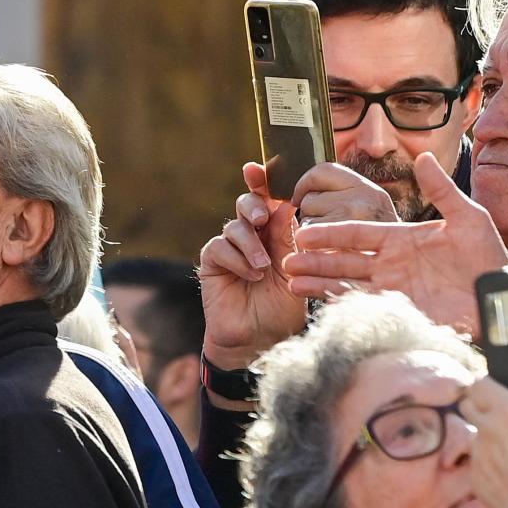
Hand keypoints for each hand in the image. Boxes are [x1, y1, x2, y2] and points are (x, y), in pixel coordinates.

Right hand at [198, 163, 306, 371]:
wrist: (261, 339)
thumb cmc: (284, 307)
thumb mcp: (294, 269)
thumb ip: (287, 239)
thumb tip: (283, 205)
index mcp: (276, 234)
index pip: (270, 201)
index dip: (263, 182)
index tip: (258, 168)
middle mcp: (253, 237)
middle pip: (248, 205)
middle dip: (253, 204)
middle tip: (262, 217)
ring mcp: (231, 250)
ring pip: (234, 226)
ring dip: (249, 243)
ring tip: (262, 267)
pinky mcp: (213, 263)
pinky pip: (219, 247)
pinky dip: (236, 259)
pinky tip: (249, 275)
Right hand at [284, 153, 507, 331]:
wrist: (499, 298)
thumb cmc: (488, 257)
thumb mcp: (469, 218)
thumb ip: (442, 190)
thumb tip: (423, 157)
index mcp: (401, 238)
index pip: (358, 232)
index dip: (331, 232)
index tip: (303, 231)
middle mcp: (391, 262)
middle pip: (343, 257)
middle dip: (314, 257)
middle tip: (287, 257)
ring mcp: (392, 287)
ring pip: (345, 280)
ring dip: (317, 279)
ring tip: (291, 279)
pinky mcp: (396, 309)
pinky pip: (360, 303)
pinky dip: (336, 301)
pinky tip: (314, 299)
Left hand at [463, 377, 507, 507]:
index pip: (479, 384)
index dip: (484, 385)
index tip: (495, 391)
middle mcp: (486, 427)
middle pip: (467, 405)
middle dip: (478, 405)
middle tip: (498, 415)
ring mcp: (477, 452)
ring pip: (472, 435)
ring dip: (484, 437)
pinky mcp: (474, 474)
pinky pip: (476, 463)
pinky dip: (488, 464)